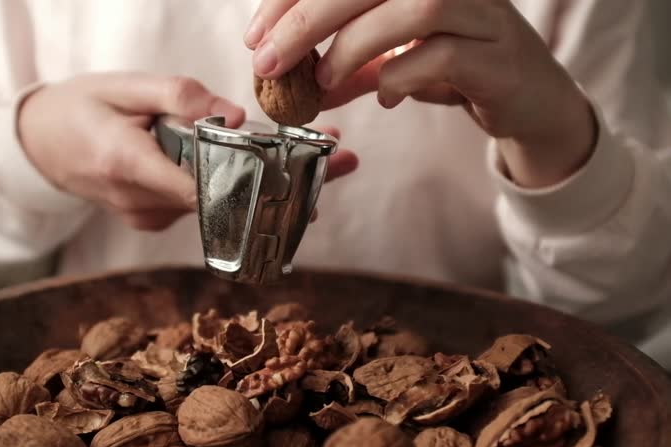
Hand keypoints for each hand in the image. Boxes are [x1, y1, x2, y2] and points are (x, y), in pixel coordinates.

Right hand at [19, 73, 356, 230]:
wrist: (37, 146)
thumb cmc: (78, 108)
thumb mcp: (122, 86)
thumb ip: (177, 96)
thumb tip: (234, 116)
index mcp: (129, 166)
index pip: (203, 187)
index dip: (257, 183)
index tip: (305, 173)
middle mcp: (143, 204)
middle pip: (225, 200)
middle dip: (284, 182)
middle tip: (341, 163)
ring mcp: (149, 217)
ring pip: (219, 203)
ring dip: (266, 183)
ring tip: (321, 157)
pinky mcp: (155, 217)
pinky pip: (204, 202)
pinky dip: (235, 184)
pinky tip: (269, 165)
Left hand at [246, 0, 596, 187]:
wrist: (529, 99)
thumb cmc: (455, 66)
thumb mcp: (389, 60)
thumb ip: (342, 66)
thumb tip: (285, 81)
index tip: (255, 33)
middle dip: (308, 18)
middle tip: (269, 61)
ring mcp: (483, 13)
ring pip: (411, 8)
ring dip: (353, 46)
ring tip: (322, 82)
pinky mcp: (499, 56)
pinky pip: (444, 55)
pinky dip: (400, 76)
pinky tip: (382, 95)